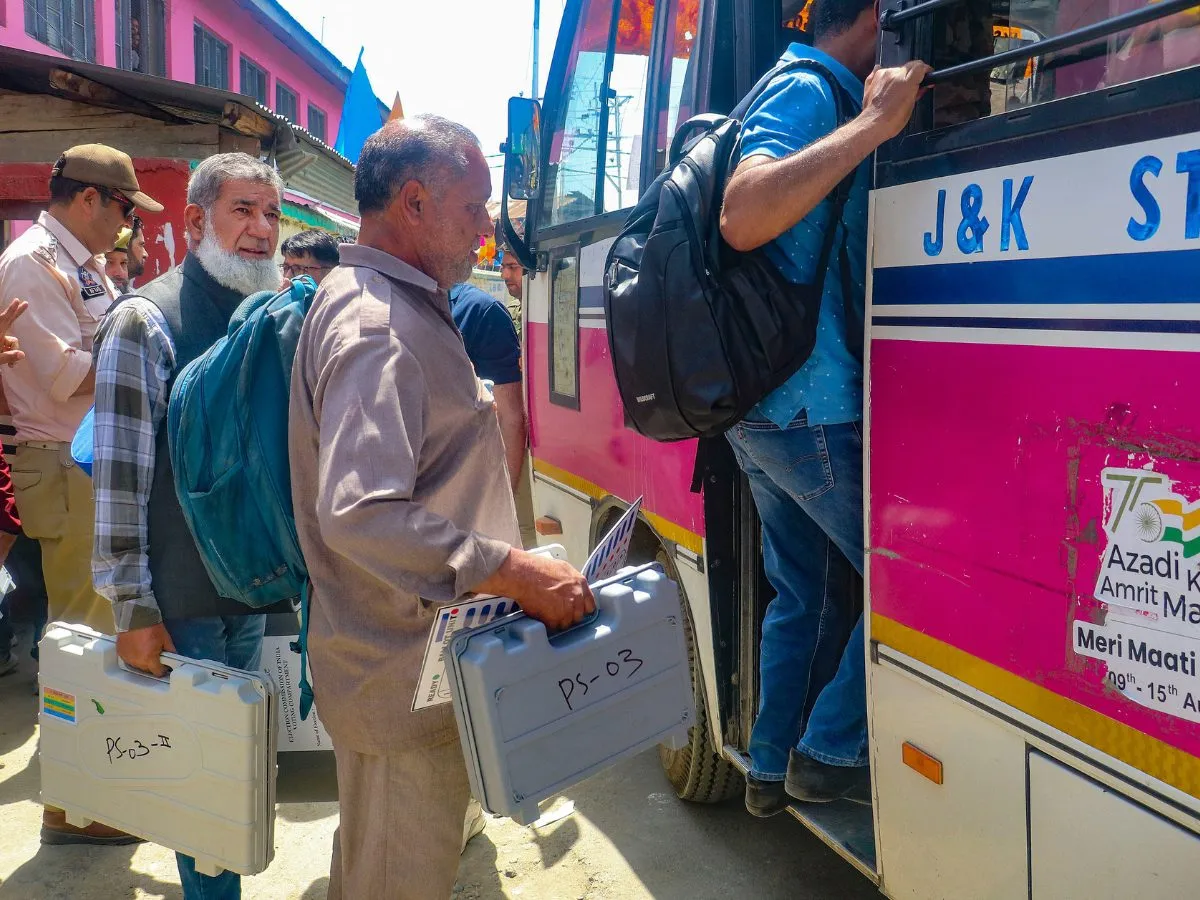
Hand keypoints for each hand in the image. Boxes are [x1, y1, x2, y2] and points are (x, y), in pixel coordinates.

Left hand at [0, 299, 26, 367]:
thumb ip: (8, 356)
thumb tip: (22, 354)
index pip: (6, 319)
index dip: (12, 310)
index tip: (17, 300)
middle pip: (9, 321)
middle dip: (17, 313)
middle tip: (25, 303)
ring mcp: (0, 340)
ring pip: (11, 341)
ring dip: (13, 351)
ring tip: (11, 366)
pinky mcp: (0, 345)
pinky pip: (9, 347)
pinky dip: (10, 354)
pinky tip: (10, 366)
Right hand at [116, 623, 175, 675]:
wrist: (136, 618)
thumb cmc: (152, 628)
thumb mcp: (166, 639)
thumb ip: (170, 651)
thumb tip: (174, 658)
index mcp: (149, 660)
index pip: (158, 672)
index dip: (163, 669)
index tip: (164, 665)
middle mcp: (137, 662)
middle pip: (147, 669)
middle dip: (152, 664)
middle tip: (155, 654)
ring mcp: (128, 658)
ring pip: (137, 665)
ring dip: (142, 660)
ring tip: (145, 650)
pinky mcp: (121, 653)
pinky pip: (129, 659)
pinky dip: (133, 656)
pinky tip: (137, 648)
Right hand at [475, 549, 595, 630]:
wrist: (524, 574)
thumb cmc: (538, 568)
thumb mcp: (562, 568)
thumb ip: (572, 581)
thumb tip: (572, 587)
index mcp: (580, 583)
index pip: (590, 604)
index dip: (582, 608)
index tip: (576, 610)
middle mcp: (577, 597)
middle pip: (578, 616)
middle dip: (569, 615)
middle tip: (557, 611)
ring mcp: (567, 609)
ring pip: (566, 623)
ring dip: (558, 620)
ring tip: (547, 612)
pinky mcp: (555, 618)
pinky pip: (554, 626)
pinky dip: (547, 623)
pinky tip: (541, 614)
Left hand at [860, 61, 932, 142]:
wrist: (872, 125)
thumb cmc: (892, 121)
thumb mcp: (911, 107)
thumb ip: (917, 92)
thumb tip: (923, 86)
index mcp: (907, 81)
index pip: (920, 66)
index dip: (925, 70)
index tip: (927, 75)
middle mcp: (894, 74)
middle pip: (909, 66)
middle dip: (913, 74)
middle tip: (914, 85)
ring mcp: (882, 75)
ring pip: (896, 69)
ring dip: (899, 77)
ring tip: (897, 90)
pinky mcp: (872, 79)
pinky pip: (881, 72)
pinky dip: (886, 77)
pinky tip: (887, 85)